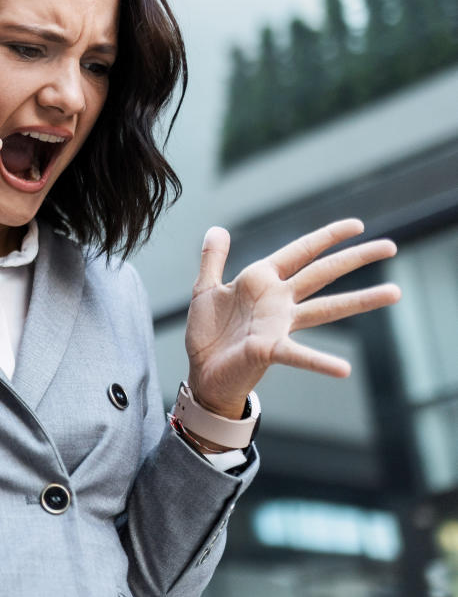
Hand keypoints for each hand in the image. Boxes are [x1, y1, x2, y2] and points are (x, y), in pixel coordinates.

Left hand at [184, 219, 400, 417]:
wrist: (202, 371)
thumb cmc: (209, 332)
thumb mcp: (205, 288)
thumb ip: (213, 258)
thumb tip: (218, 228)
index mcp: (262, 281)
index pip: (300, 252)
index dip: (327, 237)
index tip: (358, 225)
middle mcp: (278, 301)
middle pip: (322, 273)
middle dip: (356, 258)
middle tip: (391, 246)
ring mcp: (278, 325)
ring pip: (326, 308)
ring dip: (360, 301)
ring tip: (395, 292)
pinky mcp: (269, 350)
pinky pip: (299, 354)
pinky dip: (320, 361)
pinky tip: (344, 369)